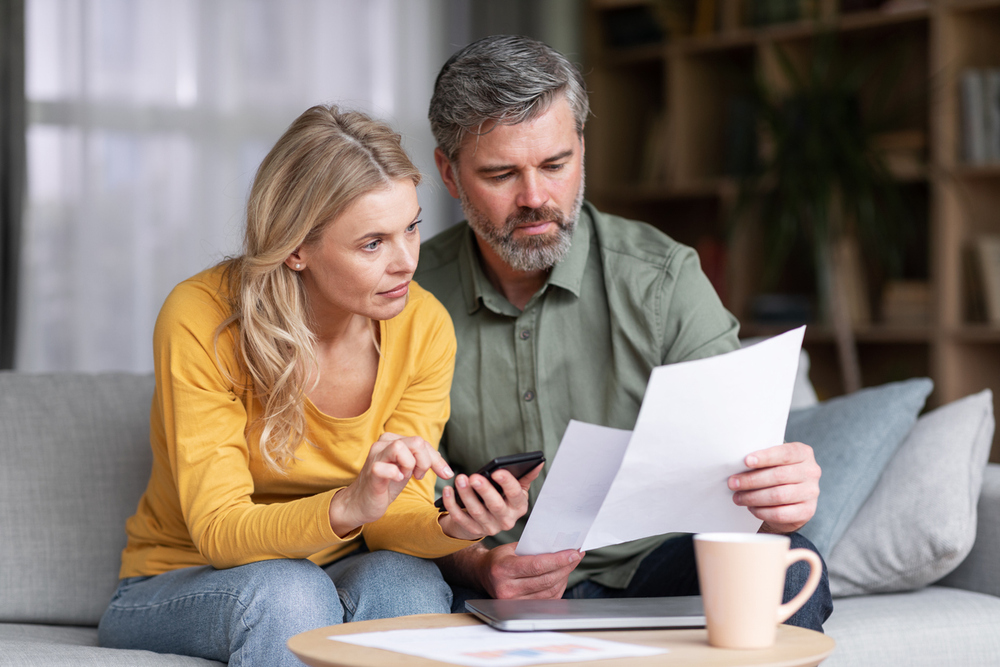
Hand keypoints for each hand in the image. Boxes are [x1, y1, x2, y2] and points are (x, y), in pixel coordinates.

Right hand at [329, 432, 452, 536]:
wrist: (361, 504)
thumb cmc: (385, 486)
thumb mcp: (407, 470)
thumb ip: (421, 461)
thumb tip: (445, 466)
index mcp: (393, 440)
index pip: (422, 442)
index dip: (437, 459)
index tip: (445, 474)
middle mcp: (383, 444)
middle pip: (416, 442)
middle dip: (425, 462)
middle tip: (418, 476)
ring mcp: (375, 456)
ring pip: (401, 448)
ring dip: (410, 465)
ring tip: (405, 477)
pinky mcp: (371, 472)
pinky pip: (386, 467)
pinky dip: (396, 474)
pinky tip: (397, 480)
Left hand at [437, 463, 541, 540]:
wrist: (486, 520)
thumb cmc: (502, 498)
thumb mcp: (516, 489)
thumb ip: (525, 476)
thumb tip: (538, 461)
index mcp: (519, 507)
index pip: (515, 495)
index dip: (507, 483)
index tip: (497, 471)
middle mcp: (506, 520)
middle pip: (496, 505)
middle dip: (484, 490)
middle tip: (474, 476)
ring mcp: (489, 528)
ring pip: (476, 512)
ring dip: (466, 495)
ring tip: (460, 479)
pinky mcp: (472, 530)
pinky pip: (460, 518)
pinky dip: (452, 505)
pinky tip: (447, 490)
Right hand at [476, 542, 583, 598]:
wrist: (484, 574)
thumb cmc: (500, 558)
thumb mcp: (512, 548)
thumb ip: (533, 548)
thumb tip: (561, 546)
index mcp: (503, 569)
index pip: (536, 566)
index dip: (558, 560)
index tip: (574, 553)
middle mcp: (506, 588)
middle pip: (546, 579)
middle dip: (566, 566)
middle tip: (577, 555)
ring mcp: (513, 602)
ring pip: (549, 591)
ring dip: (564, 576)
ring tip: (571, 563)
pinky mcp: (521, 609)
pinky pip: (548, 599)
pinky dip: (559, 587)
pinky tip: (562, 575)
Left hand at [728, 441, 820, 534]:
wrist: (792, 499)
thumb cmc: (777, 474)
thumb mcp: (773, 461)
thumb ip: (762, 460)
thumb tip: (736, 465)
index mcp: (803, 453)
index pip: (785, 454)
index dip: (765, 457)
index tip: (746, 461)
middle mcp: (811, 471)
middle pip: (779, 476)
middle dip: (751, 480)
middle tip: (733, 483)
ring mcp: (811, 492)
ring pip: (778, 496)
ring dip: (753, 497)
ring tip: (738, 497)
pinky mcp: (807, 511)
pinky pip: (780, 513)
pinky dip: (762, 511)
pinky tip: (751, 508)